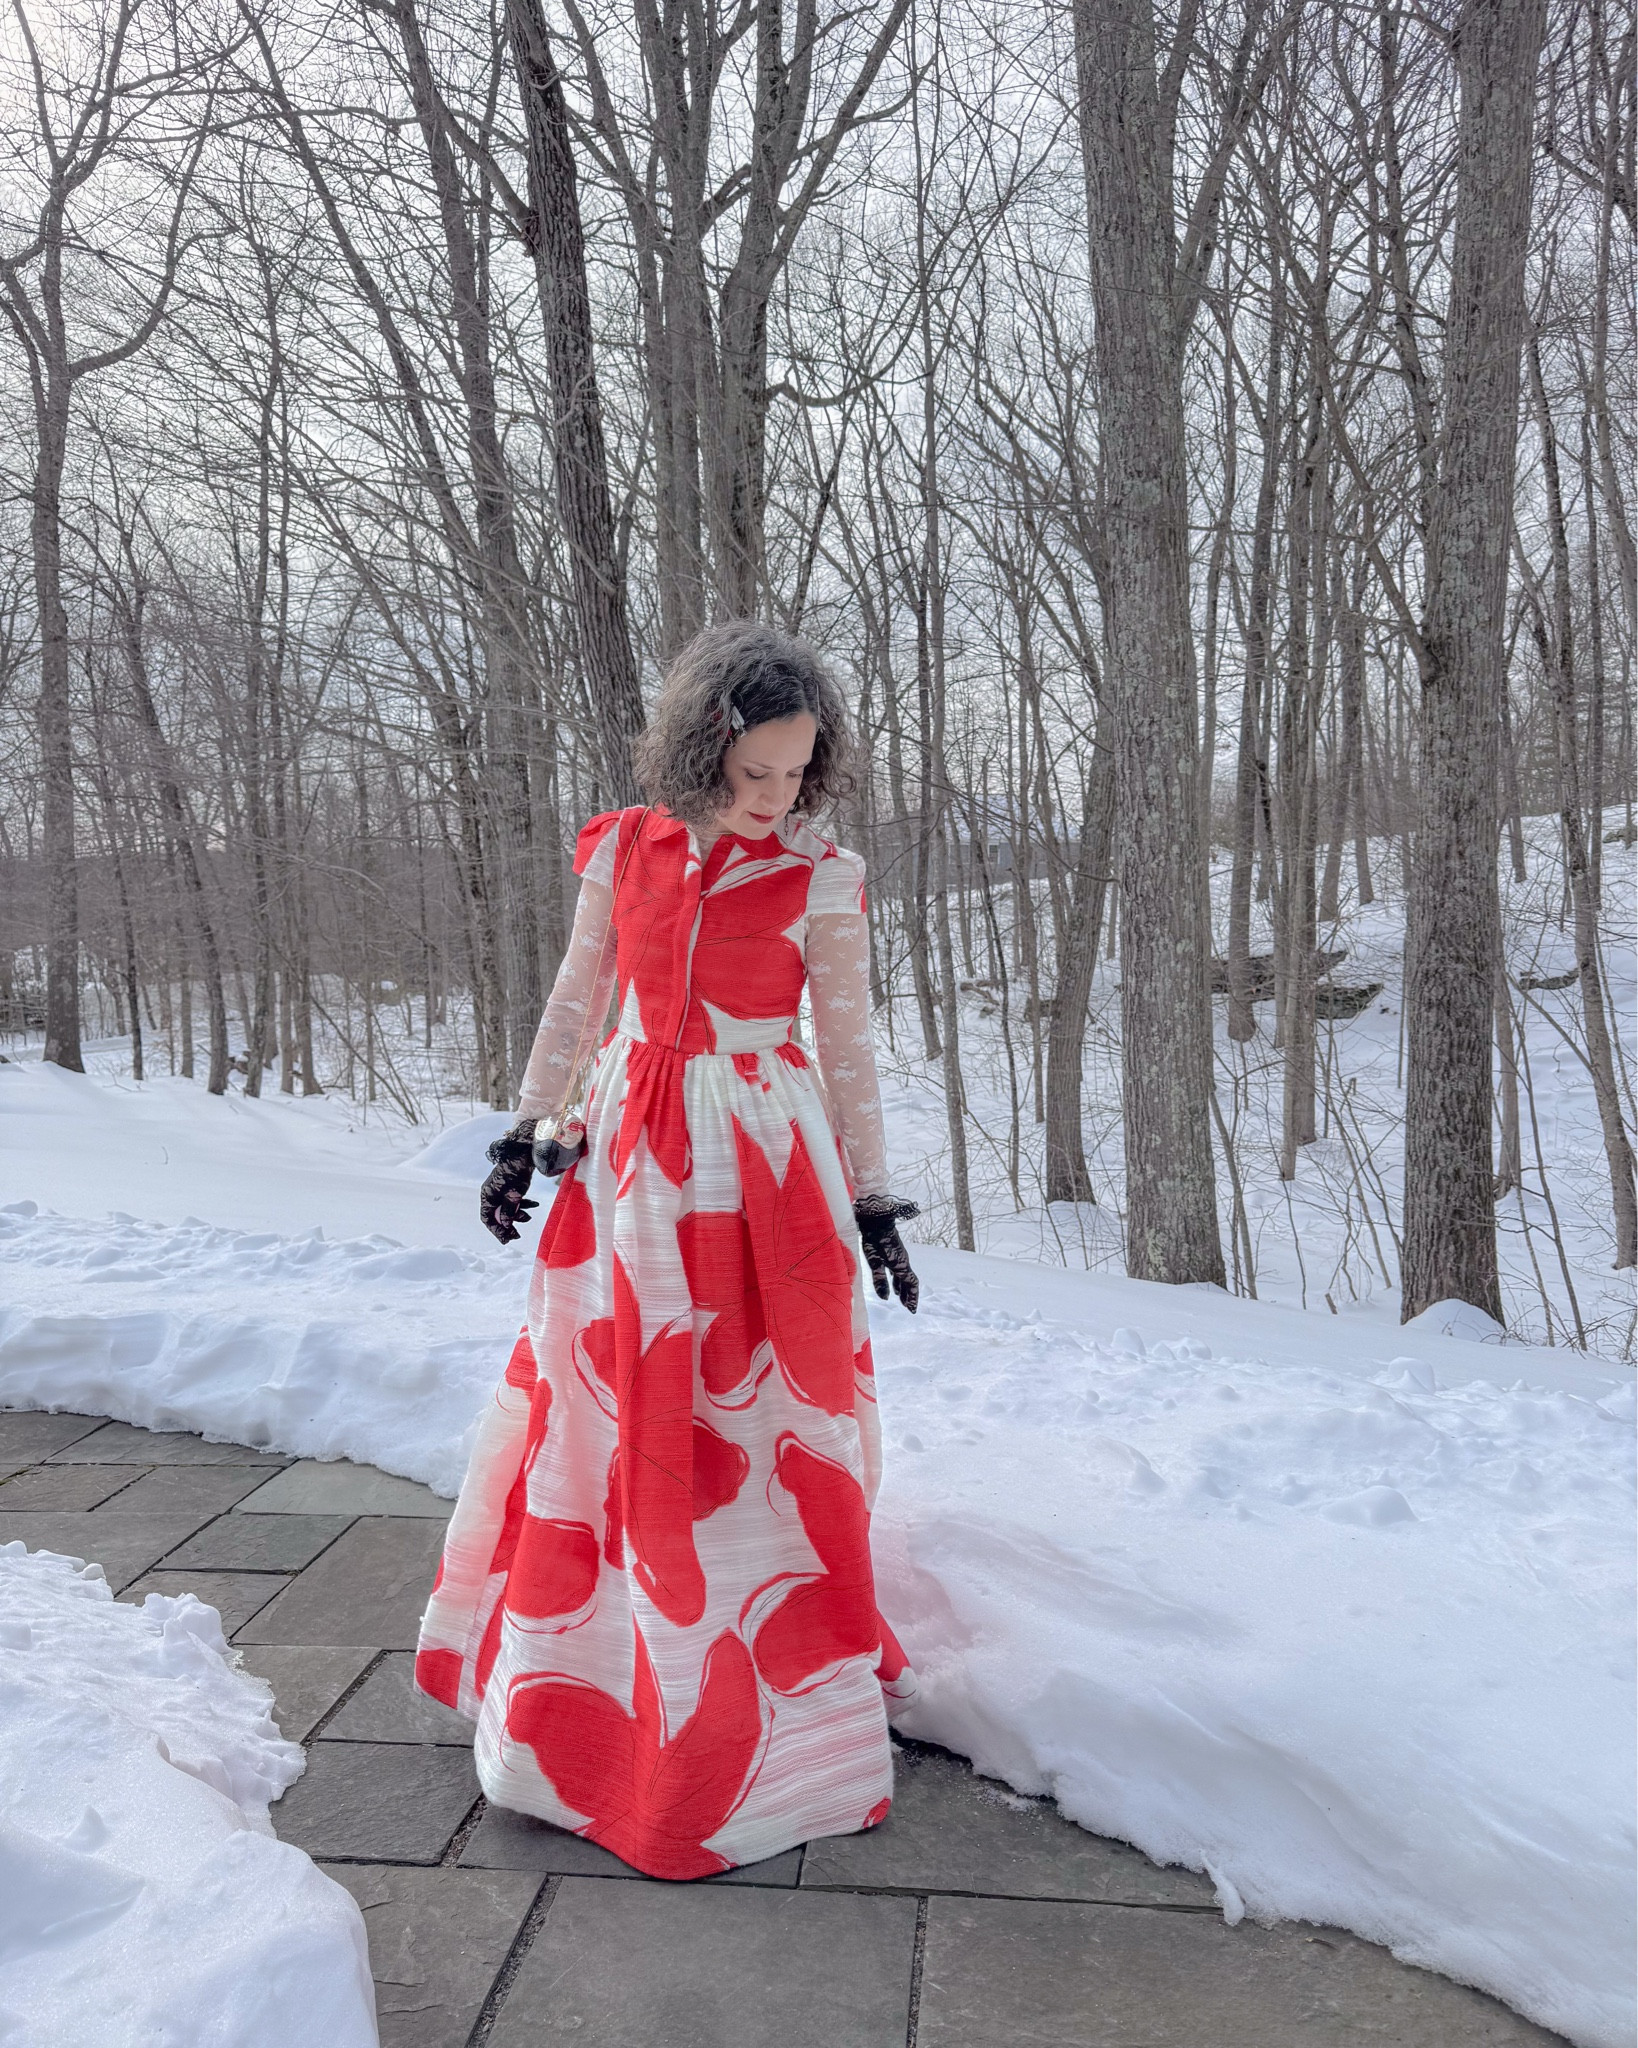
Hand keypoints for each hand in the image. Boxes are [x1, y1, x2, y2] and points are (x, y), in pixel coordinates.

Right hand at [481, 1122, 538, 1244]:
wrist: (525, 1152)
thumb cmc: (518, 1171)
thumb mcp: (514, 1194)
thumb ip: (508, 1210)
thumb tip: (505, 1225)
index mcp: (487, 1194)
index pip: (487, 1218)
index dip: (496, 1230)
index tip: (507, 1240)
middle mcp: (491, 1192)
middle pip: (496, 1215)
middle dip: (508, 1225)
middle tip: (518, 1235)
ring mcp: (500, 1189)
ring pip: (506, 1208)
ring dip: (517, 1215)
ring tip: (529, 1217)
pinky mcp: (509, 1186)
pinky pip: (513, 1201)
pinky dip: (522, 1205)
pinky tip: (534, 1205)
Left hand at [854, 1193, 919, 1313]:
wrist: (876, 1218)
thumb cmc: (873, 1239)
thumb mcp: (873, 1260)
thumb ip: (879, 1279)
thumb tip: (885, 1298)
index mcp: (900, 1264)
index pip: (911, 1284)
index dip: (913, 1297)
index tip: (912, 1310)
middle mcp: (903, 1261)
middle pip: (910, 1281)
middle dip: (909, 1295)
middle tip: (908, 1307)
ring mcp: (899, 1256)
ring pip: (904, 1276)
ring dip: (903, 1288)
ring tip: (900, 1298)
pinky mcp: (894, 1252)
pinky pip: (899, 1270)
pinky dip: (898, 1280)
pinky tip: (893, 1285)